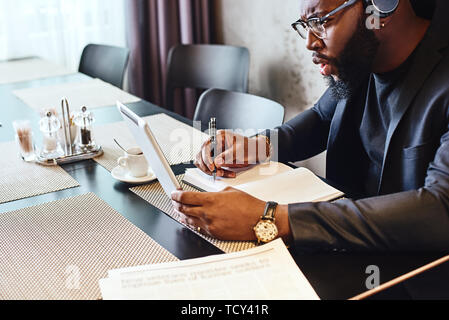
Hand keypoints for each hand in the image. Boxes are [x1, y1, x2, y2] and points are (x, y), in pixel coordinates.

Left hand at [171, 187, 290, 241]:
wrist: (258, 220)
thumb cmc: (248, 206)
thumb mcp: (230, 191)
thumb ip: (215, 193)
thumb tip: (208, 196)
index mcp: (211, 200)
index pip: (185, 197)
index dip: (176, 195)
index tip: (173, 193)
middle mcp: (208, 213)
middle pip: (183, 208)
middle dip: (176, 204)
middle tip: (174, 200)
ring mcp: (210, 225)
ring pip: (188, 219)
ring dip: (181, 214)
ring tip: (178, 210)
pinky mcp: (214, 233)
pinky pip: (198, 228)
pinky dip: (191, 222)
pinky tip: (190, 220)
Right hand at [194, 130, 270, 177]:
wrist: (255, 151)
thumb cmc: (249, 147)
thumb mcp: (239, 150)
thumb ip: (227, 156)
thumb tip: (217, 162)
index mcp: (219, 136)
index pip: (205, 146)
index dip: (206, 157)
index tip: (212, 166)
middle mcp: (214, 143)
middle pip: (201, 154)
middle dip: (207, 165)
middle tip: (215, 172)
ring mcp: (214, 151)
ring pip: (203, 162)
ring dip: (209, 169)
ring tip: (221, 173)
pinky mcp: (215, 158)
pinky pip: (208, 166)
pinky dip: (213, 171)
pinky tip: (222, 172)